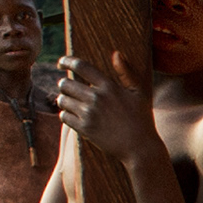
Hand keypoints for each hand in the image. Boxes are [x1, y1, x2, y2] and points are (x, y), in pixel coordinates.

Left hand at [54, 51, 163, 166]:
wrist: (140, 148)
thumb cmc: (141, 119)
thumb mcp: (139, 93)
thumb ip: (126, 73)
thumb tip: (116, 53)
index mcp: (109, 86)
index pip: (81, 67)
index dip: (67, 61)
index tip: (61, 63)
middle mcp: (97, 98)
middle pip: (66, 84)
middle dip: (64, 85)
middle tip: (68, 88)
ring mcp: (90, 114)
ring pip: (62, 100)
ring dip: (63, 100)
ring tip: (70, 103)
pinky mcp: (85, 128)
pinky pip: (64, 116)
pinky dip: (65, 115)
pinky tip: (72, 116)